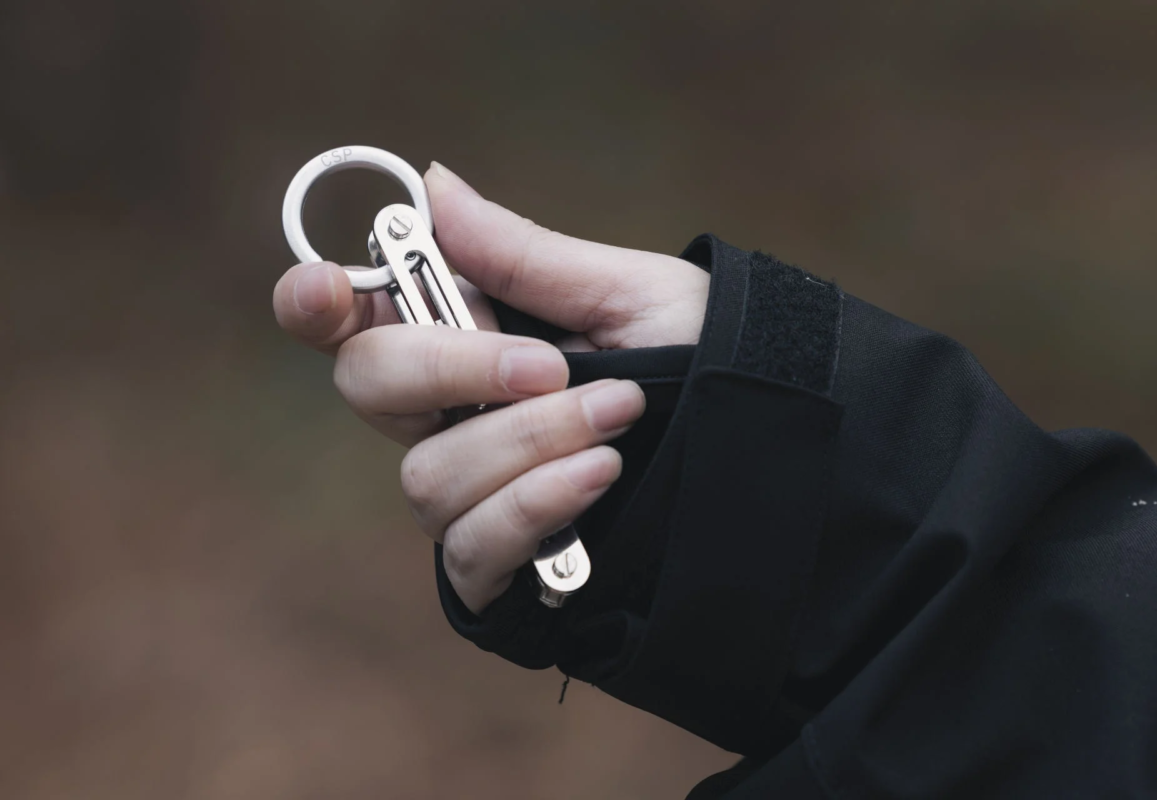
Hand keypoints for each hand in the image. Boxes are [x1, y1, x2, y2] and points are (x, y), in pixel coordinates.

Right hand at [273, 163, 708, 612]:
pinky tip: (598, 479)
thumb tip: (430, 185)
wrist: (762, 447)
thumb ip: (522, 256)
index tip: (327, 288)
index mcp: (465, 336)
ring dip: (530, 440)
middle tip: (552, 364)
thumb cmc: (700, 358)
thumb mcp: (625, 293)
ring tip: (621, 416)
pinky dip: (533, 506)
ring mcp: (467, 492)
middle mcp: (447, 414)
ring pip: (428, 474)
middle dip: (454, 367)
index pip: (350, 320)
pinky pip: (470, 546)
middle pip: (367, 387)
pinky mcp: (495, 565)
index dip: (314, 301)